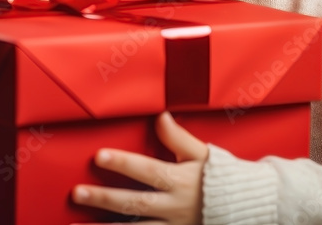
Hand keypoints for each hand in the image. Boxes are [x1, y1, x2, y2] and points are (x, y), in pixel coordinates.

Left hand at [71, 111, 208, 224]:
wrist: (245, 206)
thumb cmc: (221, 176)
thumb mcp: (203, 153)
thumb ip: (178, 137)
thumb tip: (160, 116)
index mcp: (180, 181)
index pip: (147, 171)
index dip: (123, 164)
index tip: (99, 156)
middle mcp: (173, 206)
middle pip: (134, 203)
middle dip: (104, 199)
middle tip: (77, 193)